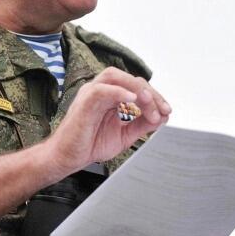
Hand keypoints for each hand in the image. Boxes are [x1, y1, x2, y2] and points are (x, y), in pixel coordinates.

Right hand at [43, 67, 170, 174]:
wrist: (67, 158)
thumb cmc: (89, 143)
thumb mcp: (125, 135)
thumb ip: (142, 124)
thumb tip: (162, 116)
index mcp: (111, 95)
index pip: (137, 86)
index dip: (155, 97)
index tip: (166, 111)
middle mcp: (101, 91)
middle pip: (129, 78)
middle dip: (150, 93)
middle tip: (162, 110)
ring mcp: (91, 94)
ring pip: (116, 77)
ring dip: (136, 89)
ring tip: (149, 103)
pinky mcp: (83, 102)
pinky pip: (101, 90)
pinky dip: (118, 92)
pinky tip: (132, 100)